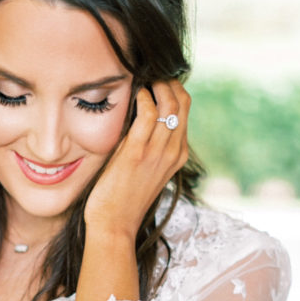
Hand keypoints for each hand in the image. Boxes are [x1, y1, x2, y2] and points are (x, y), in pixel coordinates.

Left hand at [83, 80, 190, 241]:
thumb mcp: (144, 170)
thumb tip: (136, 120)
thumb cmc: (123, 200)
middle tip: (148, 74)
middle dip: (168, 81)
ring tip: (140, 79)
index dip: (172, 89)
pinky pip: (147, 113)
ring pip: (169, 104)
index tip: (155, 80)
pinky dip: (142, 97)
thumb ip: (147, 147)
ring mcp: (158, 152)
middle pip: (182, 101)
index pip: (184, 110)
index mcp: (178, 155)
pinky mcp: (137, 153)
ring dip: (155, 85)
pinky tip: (133, 95)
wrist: (115, 226)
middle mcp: (173, 151)